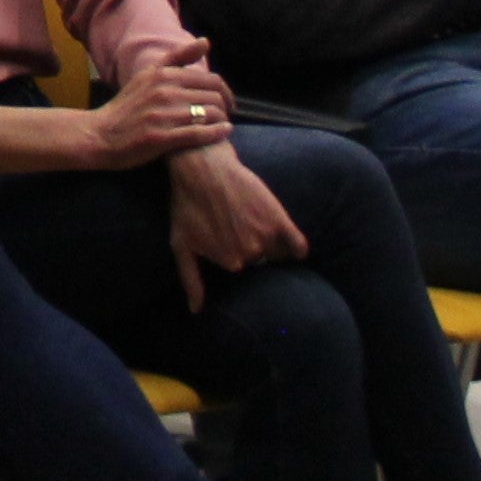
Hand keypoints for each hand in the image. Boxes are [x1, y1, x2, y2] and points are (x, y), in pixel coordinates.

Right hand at [84, 51, 237, 169]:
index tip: (227, 102)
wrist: (98, 135)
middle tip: (225, 116)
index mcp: (162, 75)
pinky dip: (216, 133)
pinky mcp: (161, 138)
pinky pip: (199, 133)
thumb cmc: (125, 107)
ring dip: (221, 121)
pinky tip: (222, 133)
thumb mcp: (147, 75)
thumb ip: (177, 58)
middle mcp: (163, 92)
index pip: (211, 80)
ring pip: (209, 114)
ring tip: (221, 125)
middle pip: (213, 98)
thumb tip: (206, 42)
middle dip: (224, 107)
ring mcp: (162, 115)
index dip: (225, 92)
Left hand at [164, 144, 308, 310]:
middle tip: (233, 226)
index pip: (241, 270)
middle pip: (259, 260)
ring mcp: (267, 235)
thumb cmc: (187, 206)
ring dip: (268, 243)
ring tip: (248, 221)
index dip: (232, 255)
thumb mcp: (182, 244)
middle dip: (249, 248)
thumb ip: (191, 280)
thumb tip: (196, 311)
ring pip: (276, 251)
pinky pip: (298, 244)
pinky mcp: (279, 218)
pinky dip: (298, 248)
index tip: (223, 239)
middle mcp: (251, 253)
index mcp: (230, 263)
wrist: (203, 169)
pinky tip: (296, 249)